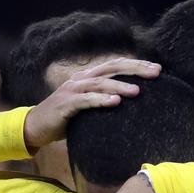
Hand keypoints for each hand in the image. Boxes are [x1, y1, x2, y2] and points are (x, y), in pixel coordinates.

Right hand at [23, 58, 162, 149]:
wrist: (36, 127)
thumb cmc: (65, 119)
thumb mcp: (88, 107)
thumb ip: (103, 101)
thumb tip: (129, 105)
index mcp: (89, 78)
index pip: (116, 65)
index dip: (136, 65)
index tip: (157, 69)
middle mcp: (81, 79)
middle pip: (112, 68)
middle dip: (135, 69)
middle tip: (155, 73)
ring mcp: (72, 90)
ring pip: (100, 83)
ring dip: (120, 86)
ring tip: (137, 91)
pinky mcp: (66, 104)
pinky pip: (86, 100)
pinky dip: (101, 100)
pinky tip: (115, 102)